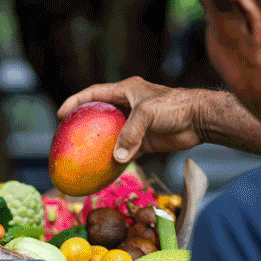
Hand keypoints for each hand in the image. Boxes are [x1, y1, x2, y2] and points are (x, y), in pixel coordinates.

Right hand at [57, 77, 203, 164]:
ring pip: (112, 136)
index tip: (61, 114)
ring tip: (83, 157)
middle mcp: (128, 106)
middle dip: (85, 126)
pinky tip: (106, 169)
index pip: (94, 94)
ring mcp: (136, 125)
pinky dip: (117, 160)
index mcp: (125, 91)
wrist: (199, 119)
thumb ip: (130, 134)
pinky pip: (126, 151)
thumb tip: (118, 159)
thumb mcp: (147, 114)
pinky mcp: (144, 141)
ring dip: (100, 146)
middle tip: (69, 138)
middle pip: (100, 116)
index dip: (76, 102)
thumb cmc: (174, 107)